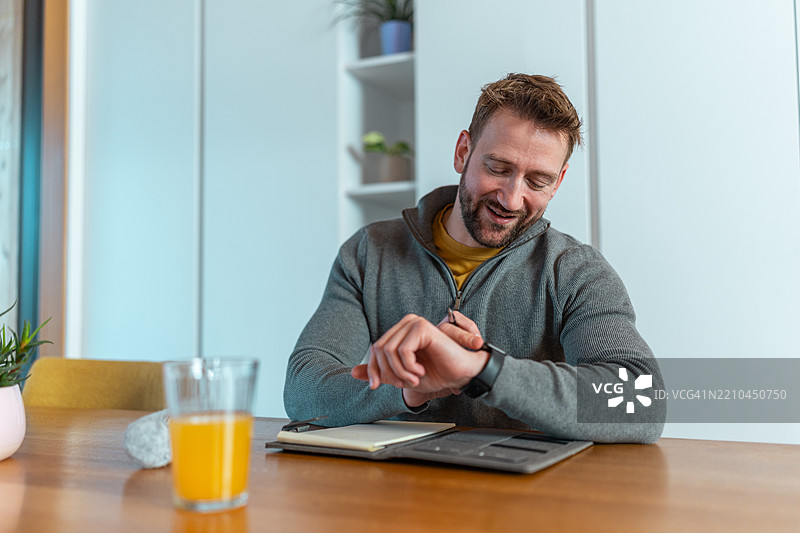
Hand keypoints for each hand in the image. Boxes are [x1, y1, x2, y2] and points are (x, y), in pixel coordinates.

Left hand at [350, 313, 488, 405]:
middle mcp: (406, 323)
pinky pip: (402, 350)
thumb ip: (381, 372)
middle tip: (404, 383)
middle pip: (379, 349)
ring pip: (388, 350)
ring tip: (415, 378)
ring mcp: (414, 323)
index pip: (375, 348)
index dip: (372, 369)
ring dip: (400, 371)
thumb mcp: (401, 375)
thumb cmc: (437, 373)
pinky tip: (421, 371)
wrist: (461, 374)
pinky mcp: (422, 327)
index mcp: (400, 332)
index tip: (376, 386)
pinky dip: (408, 367)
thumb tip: (353, 371)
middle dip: (387, 372)